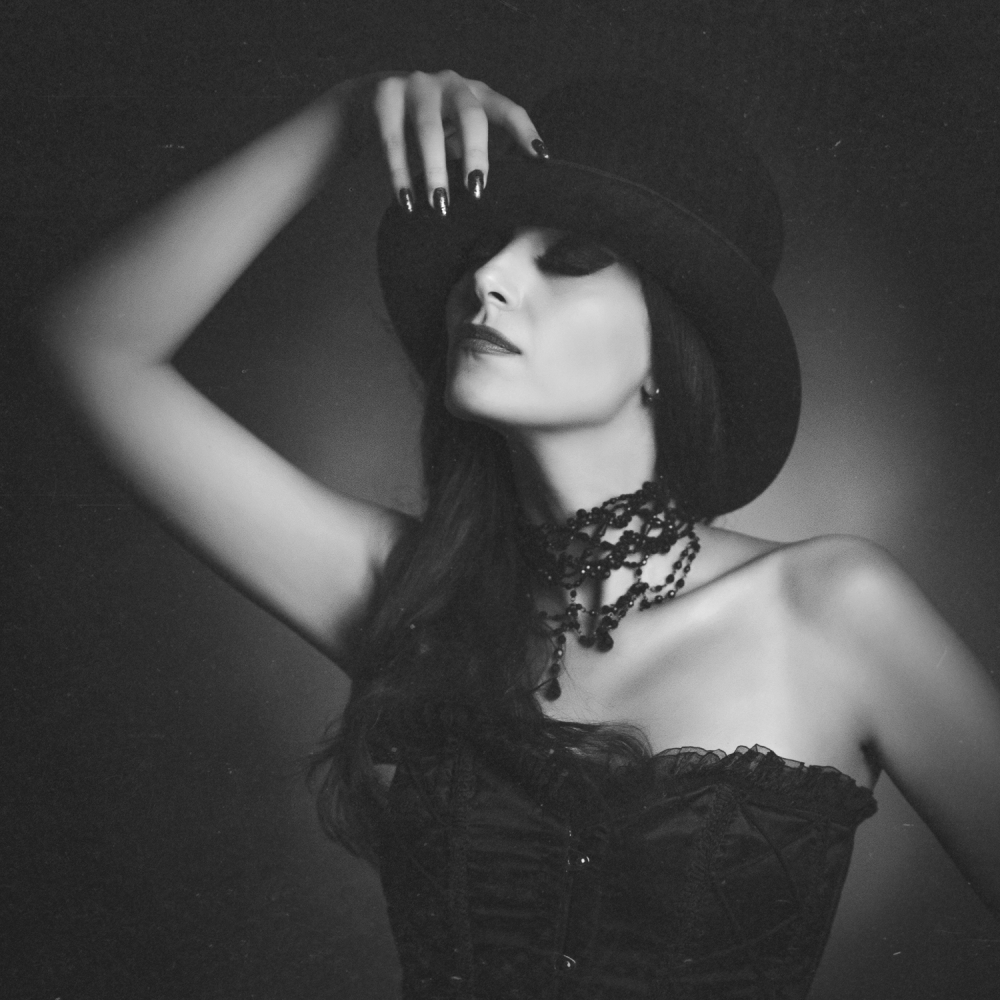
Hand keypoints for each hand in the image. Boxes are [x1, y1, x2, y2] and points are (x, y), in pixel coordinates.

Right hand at [369, 70, 544, 214]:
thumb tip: (496, 204)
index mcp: (476, 93)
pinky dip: (399, 173)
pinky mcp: (385, 95)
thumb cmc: (425, 130)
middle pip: (469, 115)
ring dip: (435, 170)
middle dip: (475, 154)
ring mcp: (416, 85)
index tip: (541, 158)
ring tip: (439, 206)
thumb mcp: (454, 137)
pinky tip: (406, 201)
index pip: (506, 109)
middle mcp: (450, 84)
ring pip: (428, 128)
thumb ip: (471, 157)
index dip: (524, 131)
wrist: (370, 103)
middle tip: (476, 191)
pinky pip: (393, 139)